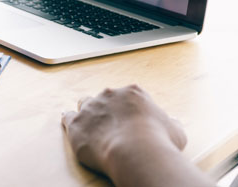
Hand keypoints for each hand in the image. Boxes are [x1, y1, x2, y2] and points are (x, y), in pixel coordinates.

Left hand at [61, 85, 186, 179]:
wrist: (136, 151)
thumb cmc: (158, 141)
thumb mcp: (175, 130)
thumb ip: (170, 122)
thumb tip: (172, 121)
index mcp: (133, 92)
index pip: (128, 95)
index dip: (129, 108)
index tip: (131, 119)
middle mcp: (109, 94)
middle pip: (105, 97)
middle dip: (108, 108)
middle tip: (113, 125)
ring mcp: (90, 108)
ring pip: (84, 104)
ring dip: (87, 112)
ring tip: (91, 124)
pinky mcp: (76, 123)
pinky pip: (68, 117)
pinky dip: (69, 120)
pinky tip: (70, 124)